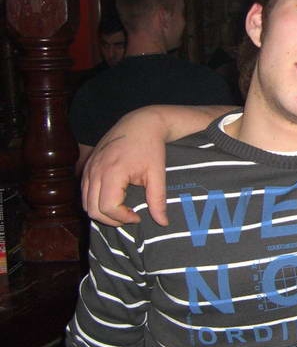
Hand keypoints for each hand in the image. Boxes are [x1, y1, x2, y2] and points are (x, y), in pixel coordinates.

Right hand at [81, 112, 168, 226]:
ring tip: (122, 210)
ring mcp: (88, 168)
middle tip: (130, 216)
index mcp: (112, 172)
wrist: (141, 123)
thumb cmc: (151, 147)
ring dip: (102, 212)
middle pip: (92, 210)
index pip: (108, 207)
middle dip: (111, 219)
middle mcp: (95, 171)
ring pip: (85, 203)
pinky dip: (95, 201)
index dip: (123, 218)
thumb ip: (158, 199)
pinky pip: (84, 192)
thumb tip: (163, 223)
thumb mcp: (157, 173)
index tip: (138, 216)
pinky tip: (113, 198)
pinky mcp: (87, 166)